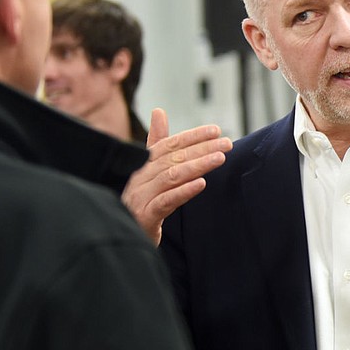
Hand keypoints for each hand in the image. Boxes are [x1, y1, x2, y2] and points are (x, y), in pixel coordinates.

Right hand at [122, 108, 232, 244]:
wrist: (123, 238)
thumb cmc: (142, 202)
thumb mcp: (151, 173)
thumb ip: (157, 143)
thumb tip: (159, 111)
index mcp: (143, 166)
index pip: (169, 145)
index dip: (192, 136)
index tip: (215, 130)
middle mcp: (140, 178)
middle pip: (173, 158)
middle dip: (201, 148)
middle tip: (227, 143)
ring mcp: (141, 197)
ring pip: (171, 176)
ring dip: (197, 165)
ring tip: (220, 159)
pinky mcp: (145, 216)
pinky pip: (166, 201)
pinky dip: (184, 191)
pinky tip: (201, 184)